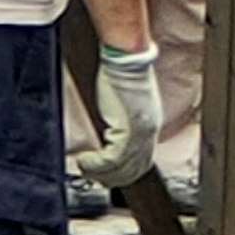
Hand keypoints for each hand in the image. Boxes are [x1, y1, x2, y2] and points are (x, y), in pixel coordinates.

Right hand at [92, 41, 164, 190]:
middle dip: (112, 178)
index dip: (124, 173)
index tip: (107, 176)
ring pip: (121, 168)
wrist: (127, 56)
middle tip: (92, 177)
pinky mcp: (129, 131)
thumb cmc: (123, 71)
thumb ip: (122, 122)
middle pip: (133, 170)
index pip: (142, 162)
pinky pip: (111, 159)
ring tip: (84, 166)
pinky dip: (95, 164)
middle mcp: (149, 133)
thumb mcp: (127, 103)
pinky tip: (84, 159)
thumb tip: (107, 137)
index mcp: (150, 125)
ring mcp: (140, 133)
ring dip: (100, 173)